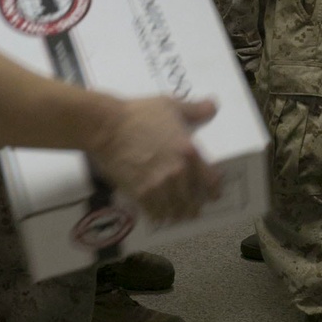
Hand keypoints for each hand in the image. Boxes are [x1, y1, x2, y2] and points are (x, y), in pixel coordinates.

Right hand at [89, 95, 221, 222]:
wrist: (107, 127)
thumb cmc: (140, 113)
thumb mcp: (170, 105)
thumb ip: (195, 109)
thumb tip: (213, 106)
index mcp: (189, 152)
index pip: (211, 181)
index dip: (214, 190)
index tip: (213, 194)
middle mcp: (177, 173)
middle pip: (193, 202)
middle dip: (194, 206)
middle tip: (193, 209)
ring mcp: (158, 186)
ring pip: (175, 211)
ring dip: (177, 214)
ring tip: (177, 214)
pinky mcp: (140, 193)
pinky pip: (155, 214)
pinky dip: (159, 216)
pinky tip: (159, 214)